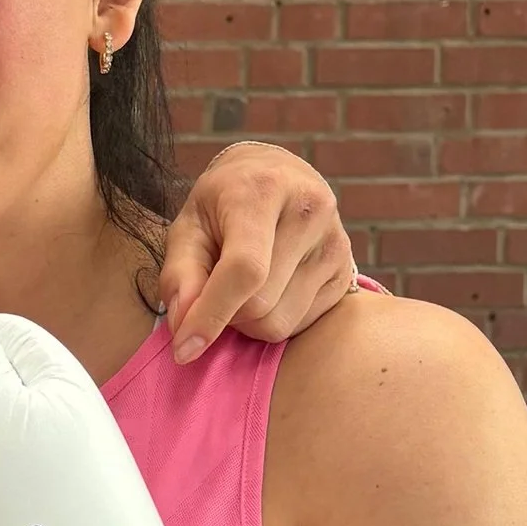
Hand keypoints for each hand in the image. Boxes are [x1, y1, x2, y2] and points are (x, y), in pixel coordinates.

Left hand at [157, 143, 356, 362]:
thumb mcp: (188, 225)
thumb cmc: (222, 204)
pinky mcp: (347, 271)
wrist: (276, 176)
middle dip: (227, 314)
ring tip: (244, 287)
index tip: (183, 349)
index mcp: (263, 190)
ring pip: (281, 323)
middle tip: (215, 289)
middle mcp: (310, 211)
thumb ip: (180, 275)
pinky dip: (275, 318)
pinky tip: (272, 288)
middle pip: (260, 305)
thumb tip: (184, 326)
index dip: (211, 314)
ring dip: (250, 321)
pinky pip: (301, 326)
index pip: (245, 269)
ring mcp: (335, 242)